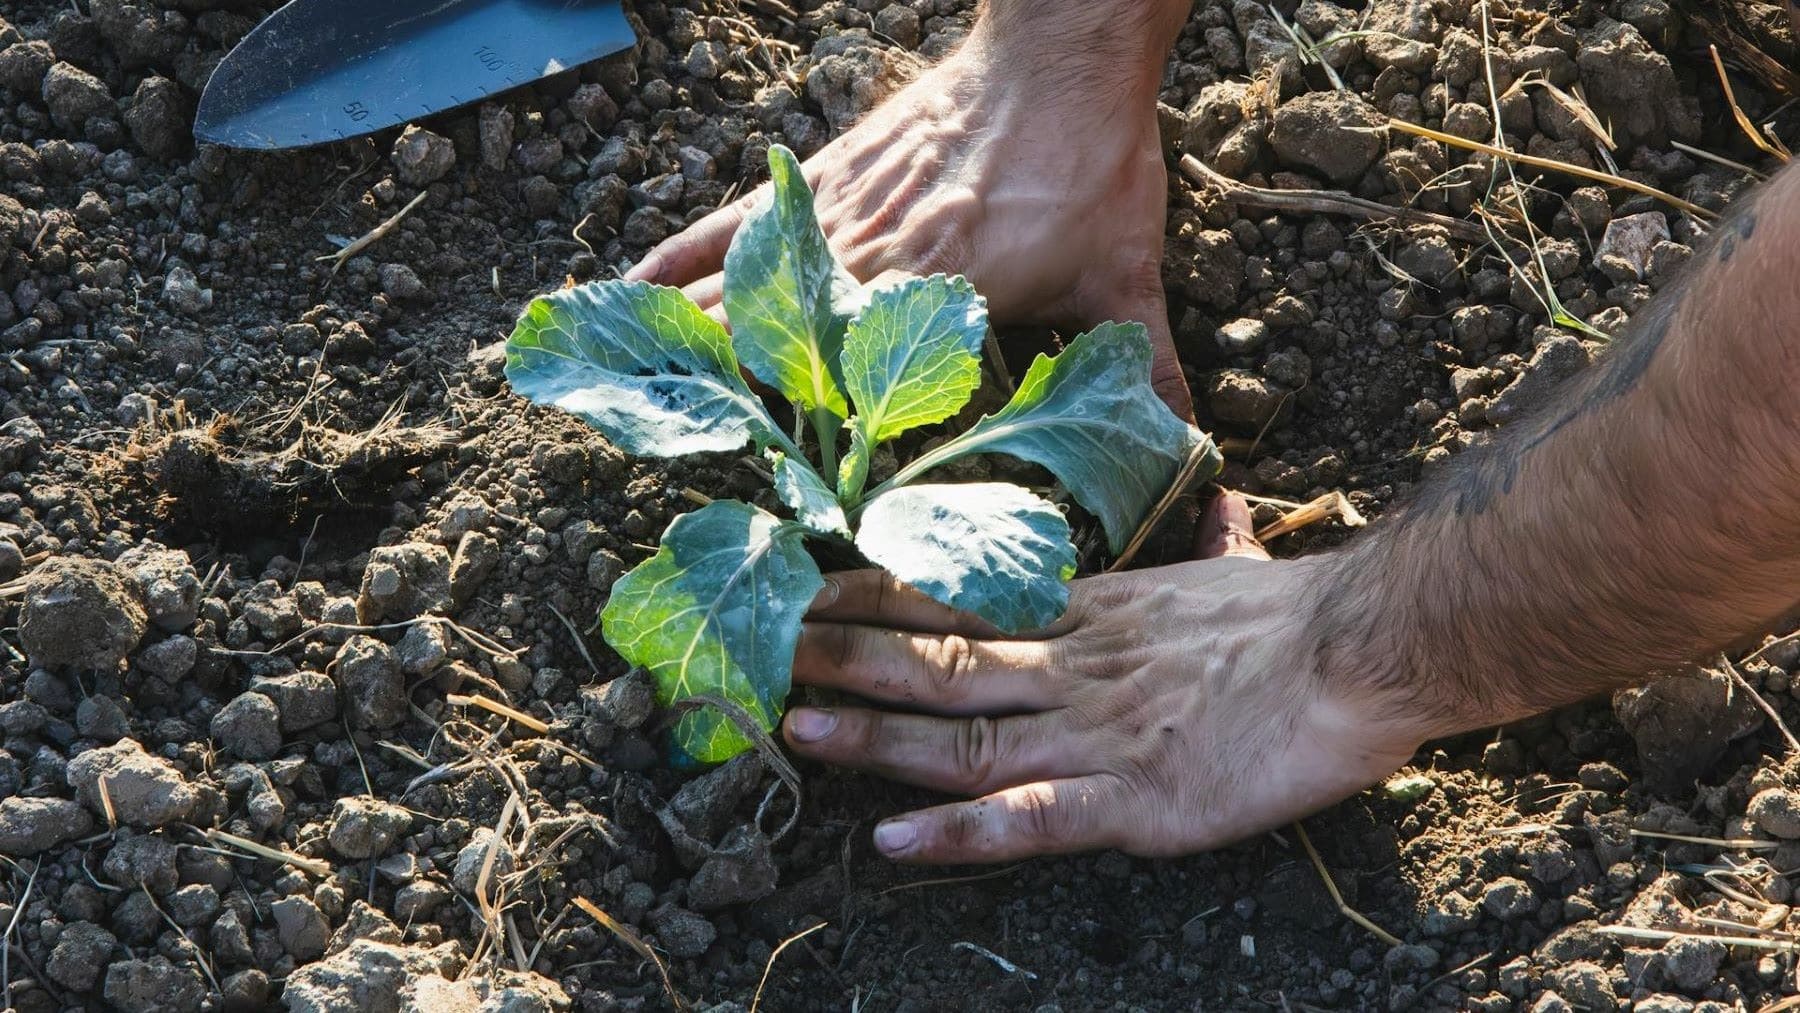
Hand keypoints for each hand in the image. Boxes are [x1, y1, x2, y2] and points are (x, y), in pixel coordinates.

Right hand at [626, 34, 1189, 415]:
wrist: (1058, 51)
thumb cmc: (1090, 165)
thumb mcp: (1125, 280)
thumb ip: (1150, 378)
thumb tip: (1202, 468)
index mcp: (936, 296)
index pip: (849, 386)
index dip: (804, 444)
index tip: (767, 495)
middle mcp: (868, 259)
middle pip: (770, 344)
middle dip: (726, 407)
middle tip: (674, 461)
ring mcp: (833, 214)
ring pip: (737, 286)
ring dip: (683, 344)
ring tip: (620, 392)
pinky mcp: (821, 179)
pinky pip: (731, 222)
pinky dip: (679, 257)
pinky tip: (631, 287)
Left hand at [780, 493, 1433, 861]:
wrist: (1362, 649)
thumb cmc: (1298, 616)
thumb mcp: (1222, 573)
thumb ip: (1187, 560)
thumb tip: (1200, 522)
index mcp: (1092, 617)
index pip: (964, 600)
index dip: (880, 598)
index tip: (813, 587)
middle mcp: (1074, 670)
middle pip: (940, 662)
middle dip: (846, 655)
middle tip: (765, 645)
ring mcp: (1096, 737)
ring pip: (963, 735)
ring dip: (874, 734)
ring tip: (795, 727)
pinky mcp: (1134, 801)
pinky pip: (1029, 821)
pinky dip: (957, 832)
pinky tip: (892, 840)